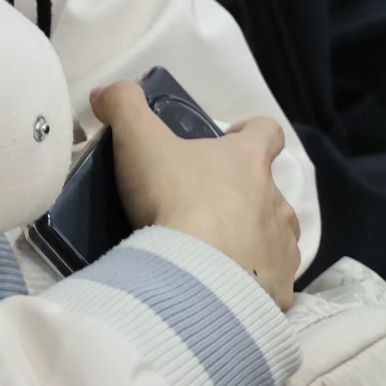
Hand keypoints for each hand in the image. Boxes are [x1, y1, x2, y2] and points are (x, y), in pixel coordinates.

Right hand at [93, 82, 299, 312]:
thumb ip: (124, 107)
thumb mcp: (140, 143)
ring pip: (276, 238)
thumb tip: (104, 91)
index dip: (251, 134)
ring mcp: (281, 248)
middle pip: (270, 192)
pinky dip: (255, 287)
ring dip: (255, 243)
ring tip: (219, 259)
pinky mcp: (279, 291)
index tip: (227, 145)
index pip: (267, 133)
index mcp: (249, 161)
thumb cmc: (175, 200)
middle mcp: (275, 201)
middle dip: (245, 201)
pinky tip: (227, 295)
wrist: (196, 280)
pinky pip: (273, 286)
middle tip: (207, 215)